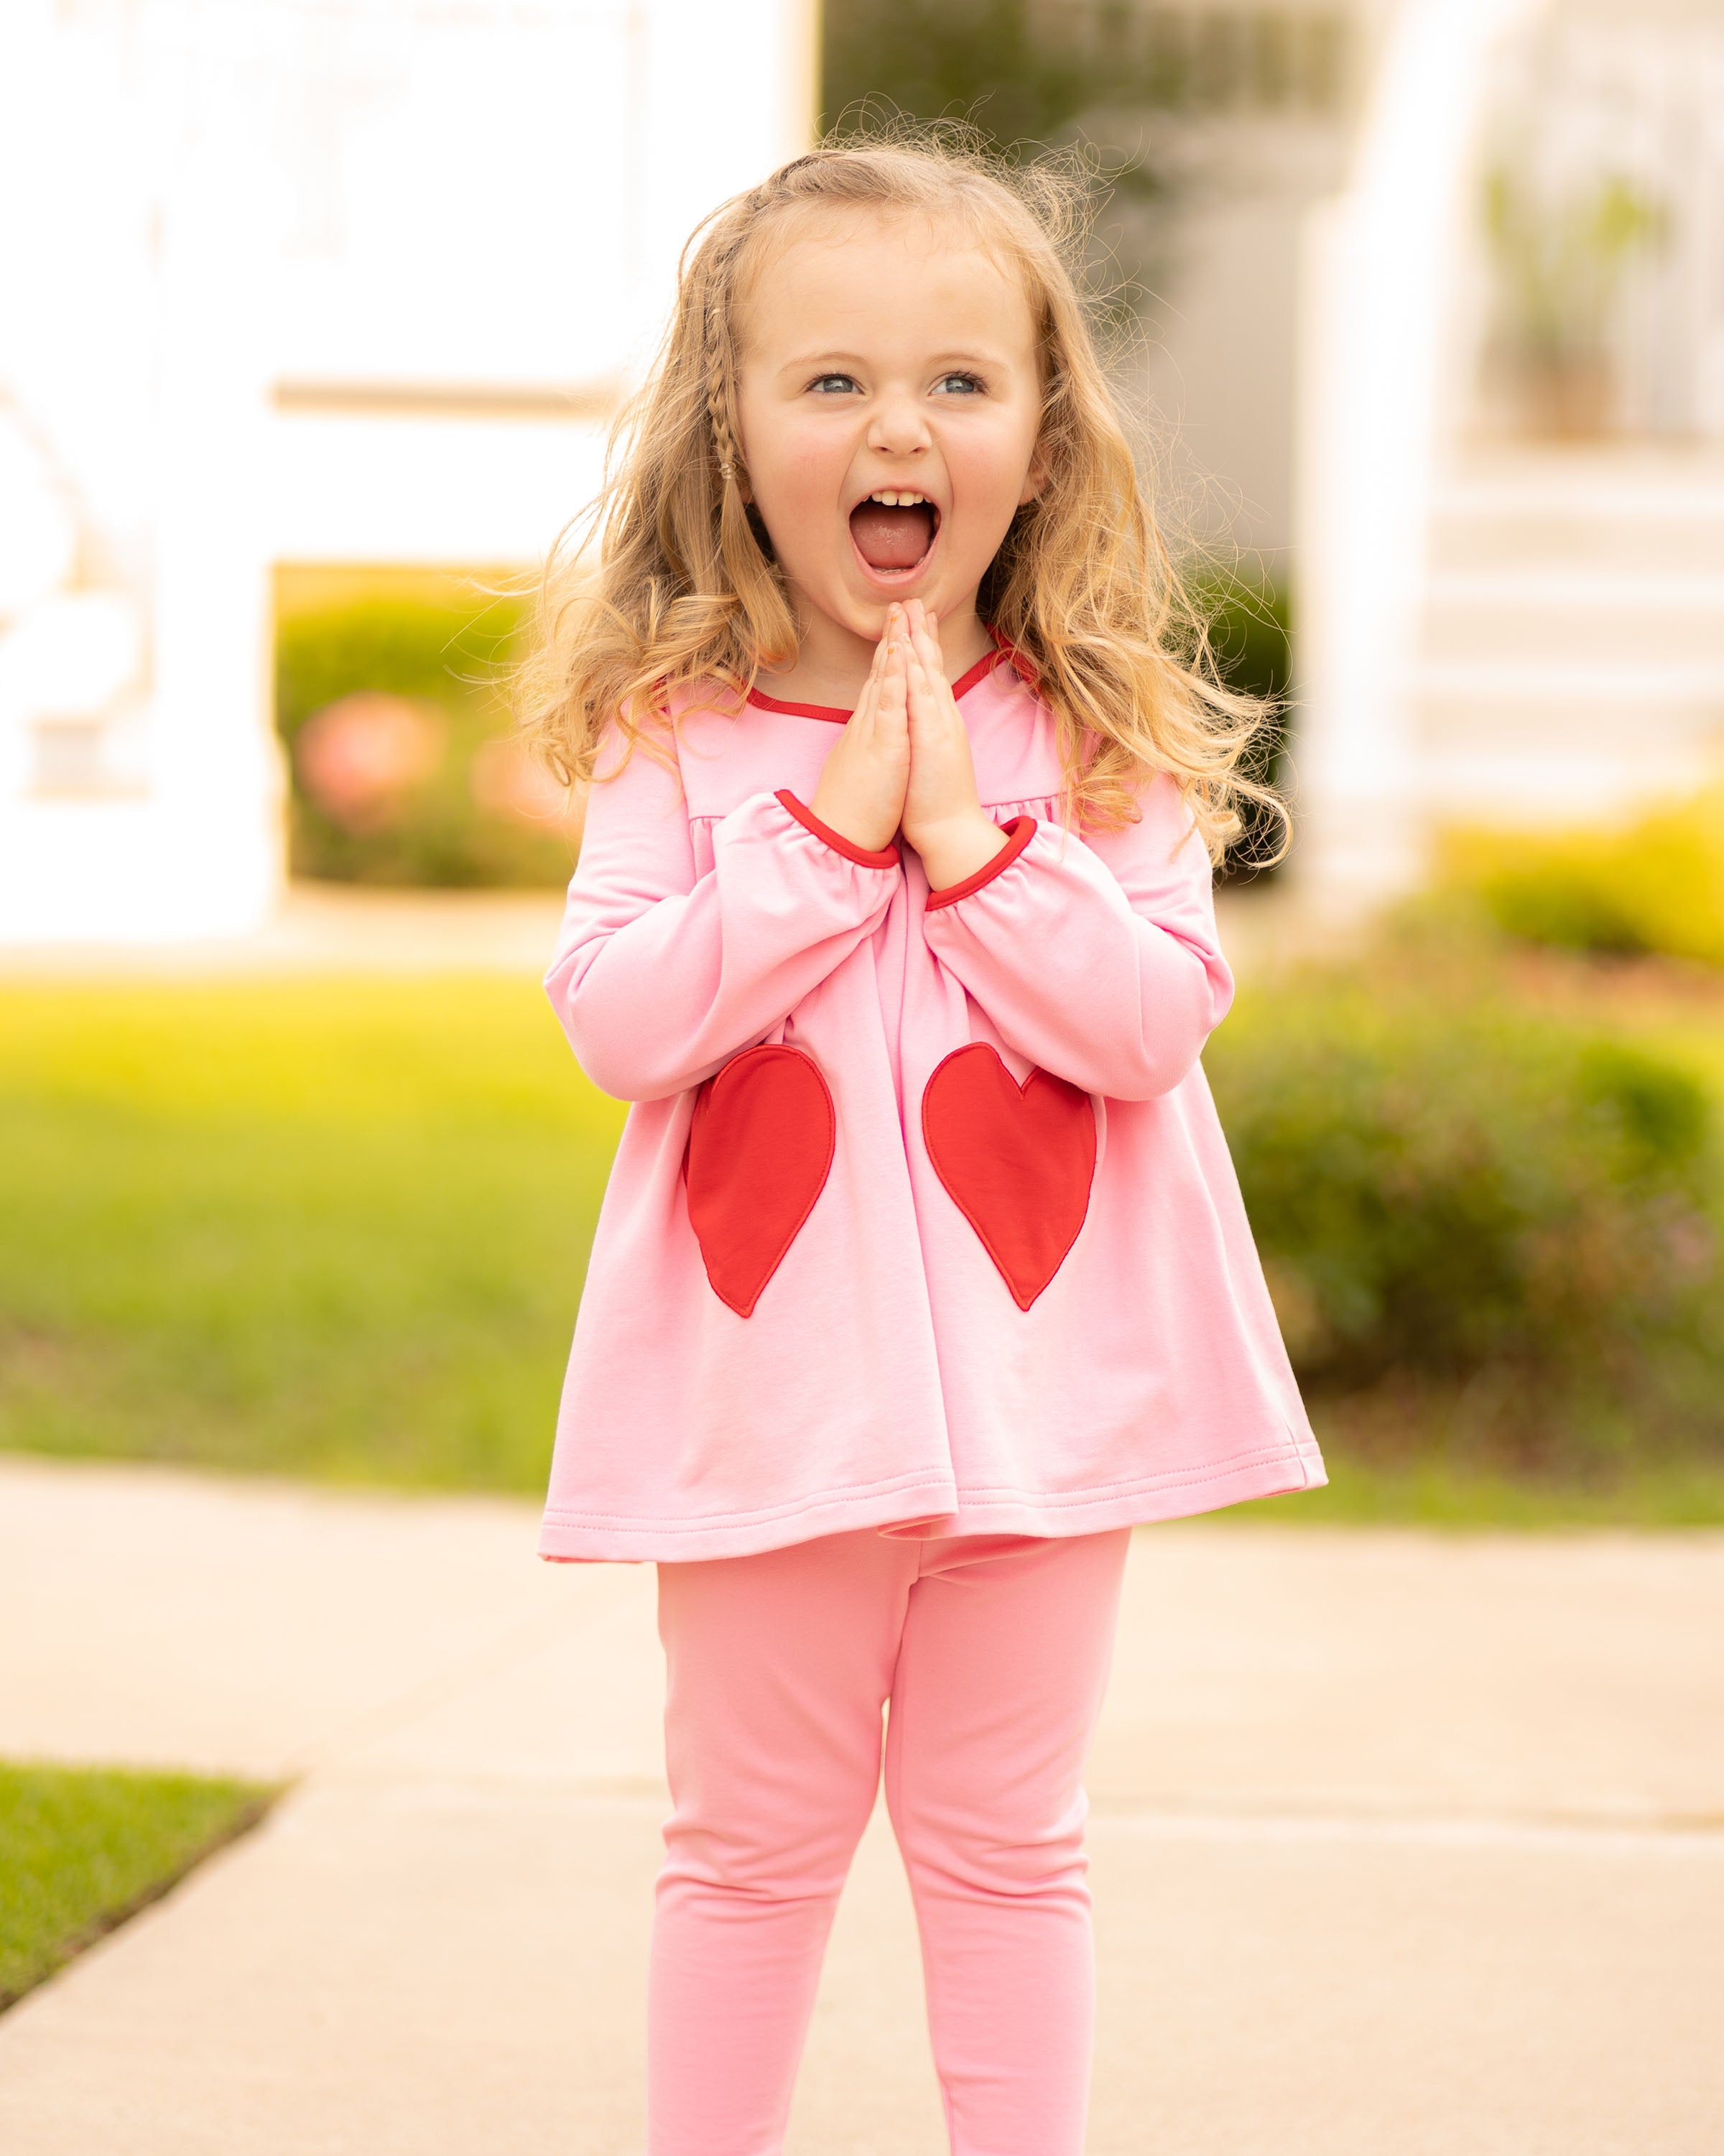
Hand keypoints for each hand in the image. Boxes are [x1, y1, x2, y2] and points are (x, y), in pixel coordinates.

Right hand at [809, 611, 910, 853]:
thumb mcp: (862, 771)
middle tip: (902, 603)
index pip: (881, 687)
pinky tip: (900, 651)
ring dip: (894, 643)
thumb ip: (866, 749)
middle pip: (882, 673)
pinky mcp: (882, 746)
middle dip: (893, 637)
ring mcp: (873, 732)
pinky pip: (889, 704)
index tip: (899, 630)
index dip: (890, 656)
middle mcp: (868, 725)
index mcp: (868, 733)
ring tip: (902, 611)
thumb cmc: (854, 813)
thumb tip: (868, 739)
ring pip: (884, 679)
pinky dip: (895, 677)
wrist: (841, 839)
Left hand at [899, 600, 1008, 891]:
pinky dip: (915, 669)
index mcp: (937, 723)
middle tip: (913, 598)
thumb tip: (917, 727)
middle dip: (921, 631)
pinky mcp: (932, 737)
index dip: (922, 647)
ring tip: (911, 608)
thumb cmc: (935, 802)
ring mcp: (939, 724)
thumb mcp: (928, 760)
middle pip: (930, 666)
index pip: (929, 677)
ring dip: (918, 639)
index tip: (915, 620)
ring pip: (928, 672)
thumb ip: (923, 737)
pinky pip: (922, 695)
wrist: (950, 830)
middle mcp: (941, 717)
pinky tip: (908, 647)